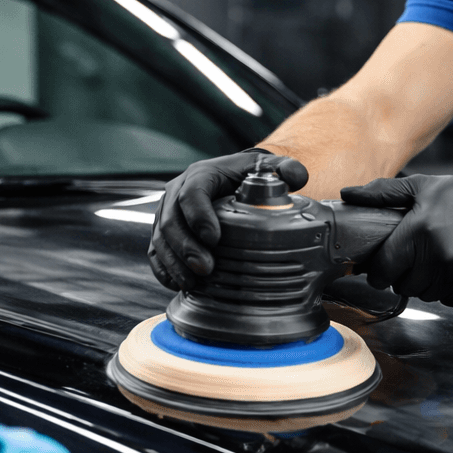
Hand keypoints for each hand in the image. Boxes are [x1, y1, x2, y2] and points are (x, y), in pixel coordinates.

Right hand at [148, 149, 307, 289]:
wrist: (230, 179)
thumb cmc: (245, 175)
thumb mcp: (265, 167)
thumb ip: (284, 168)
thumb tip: (298, 176)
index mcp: (201, 175)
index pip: (192, 193)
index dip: (199, 216)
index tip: (214, 238)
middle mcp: (177, 192)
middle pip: (171, 220)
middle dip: (186, 247)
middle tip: (205, 268)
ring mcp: (167, 214)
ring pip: (159, 239)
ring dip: (174, 263)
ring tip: (192, 283)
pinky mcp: (164, 233)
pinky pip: (155, 252)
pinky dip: (164, 270)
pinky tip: (178, 284)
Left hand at [340, 163, 452, 306]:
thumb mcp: (425, 187)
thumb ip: (384, 193)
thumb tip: (348, 194)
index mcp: (419, 230)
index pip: (383, 267)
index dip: (379, 270)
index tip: (383, 267)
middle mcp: (438, 255)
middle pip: (403, 286)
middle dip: (405, 275)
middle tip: (420, 258)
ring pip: (426, 295)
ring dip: (429, 283)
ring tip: (443, 259)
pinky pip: (451, 301)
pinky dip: (452, 290)